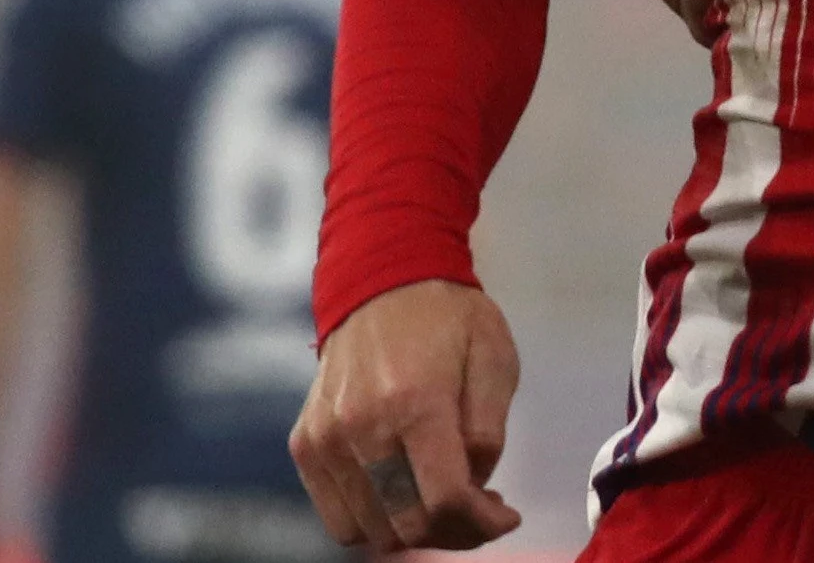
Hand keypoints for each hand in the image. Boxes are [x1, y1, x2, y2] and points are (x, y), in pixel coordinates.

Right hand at [289, 281, 523, 553]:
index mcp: (415, 402)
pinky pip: (338, 516)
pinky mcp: (306, 444)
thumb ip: (488, 432)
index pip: (445, 498)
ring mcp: (326, 439)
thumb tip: (476, 488)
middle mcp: (361, 427)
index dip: (482, 524)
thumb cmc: (449, 318)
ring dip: (415, 530)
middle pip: (406, 526)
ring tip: (445, 498)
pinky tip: (407, 491)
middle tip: (482, 511)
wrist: (381, 281)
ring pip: (369, 531)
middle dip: (455, 533)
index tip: (506, 516)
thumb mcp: (495, 361)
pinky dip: (376, 519)